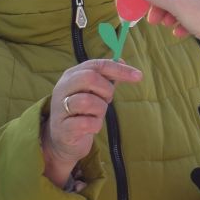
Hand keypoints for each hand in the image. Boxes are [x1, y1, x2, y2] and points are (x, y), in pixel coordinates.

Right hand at [43, 59, 141, 186]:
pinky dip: (95, 125)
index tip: (138, 76)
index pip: (97, 65)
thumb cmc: (82, 112)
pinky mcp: (63, 128)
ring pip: (88, 101)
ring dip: (100, 110)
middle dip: (106, 90)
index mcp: (71, 75)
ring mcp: (60, 108)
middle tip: (107, 100)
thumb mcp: (94, 92)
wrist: (63, 140)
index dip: (119, 69)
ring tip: (96, 115)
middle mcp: (63, 88)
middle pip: (89, 78)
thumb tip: (122, 60)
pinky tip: (91, 127)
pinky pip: (86, 123)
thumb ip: (106, 77)